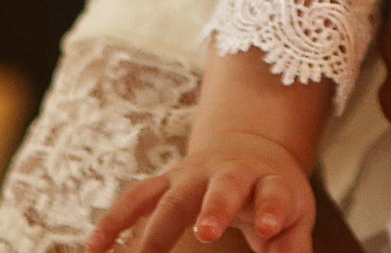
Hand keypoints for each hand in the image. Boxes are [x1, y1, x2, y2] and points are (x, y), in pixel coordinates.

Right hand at [88, 132, 315, 252]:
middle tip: (207, 232)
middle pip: (220, 188)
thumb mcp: (295, 214)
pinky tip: (95, 248)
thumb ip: (292, 244)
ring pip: (171, 195)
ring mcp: (193, 175)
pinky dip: (114, 221)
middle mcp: (228, 172)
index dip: (271, 209)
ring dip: (154, 227)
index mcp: (267, 180)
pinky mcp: (166, 182)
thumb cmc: (275, 193)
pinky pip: (136, 199)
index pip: (273, 193)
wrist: (250, 148)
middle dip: (213, 209)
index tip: (268, 227)